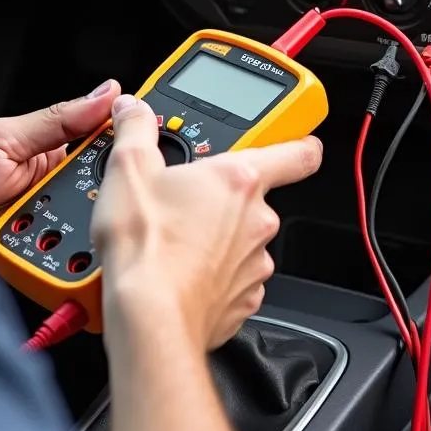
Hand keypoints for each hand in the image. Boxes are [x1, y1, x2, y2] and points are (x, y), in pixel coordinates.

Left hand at [0, 80, 121, 258]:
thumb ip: (57, 120)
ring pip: (93, 228)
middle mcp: (56, 191)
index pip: (102, 144)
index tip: (150, 136)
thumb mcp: (3, 138)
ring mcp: (51, 227)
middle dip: (105, 192)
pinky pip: (71, 264)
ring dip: (82, 227)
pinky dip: (68, 260)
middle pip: (105, 191)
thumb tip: (104, 93)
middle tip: (92, 191)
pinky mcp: (43, 262)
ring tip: (55, 222)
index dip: (126, 141)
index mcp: (52, 153)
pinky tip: (56, 253)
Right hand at [92, 95, 321, 350]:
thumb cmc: (147, 247)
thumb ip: (136, 129)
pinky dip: (211, 274)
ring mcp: (254, 264)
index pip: (298, 152)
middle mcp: (258, 221)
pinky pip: (233, 278)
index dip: (301, 141)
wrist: (149, 319)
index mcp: (239, 179)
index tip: (298, 139)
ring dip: (216, 237)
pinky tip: (179, 270)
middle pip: (253, 199)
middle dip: (222, 197)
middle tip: (182, 197)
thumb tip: (134, 112)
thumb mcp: (128, 168)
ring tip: (173, 237)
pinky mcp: (243, 300)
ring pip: (242, 241)